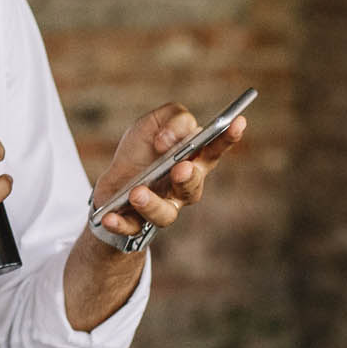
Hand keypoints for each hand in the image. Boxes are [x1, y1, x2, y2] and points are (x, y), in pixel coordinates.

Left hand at [89, 101, 245, 240]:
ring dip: (152, 203)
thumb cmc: (141, 152)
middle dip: (189, 178)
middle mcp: (183, 188)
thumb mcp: (152, 123)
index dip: (228, 138)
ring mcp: (162, 207)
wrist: (113, 183)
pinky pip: (131, 228)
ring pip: (165, 213)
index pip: (214, 150)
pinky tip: (108, 217)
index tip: (237, 121)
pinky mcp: (137, 223)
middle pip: (193, 187)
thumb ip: (172, 119)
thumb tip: (170, 140)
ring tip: (137, 193)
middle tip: (181, 168)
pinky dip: (120, 223)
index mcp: (193, 161)